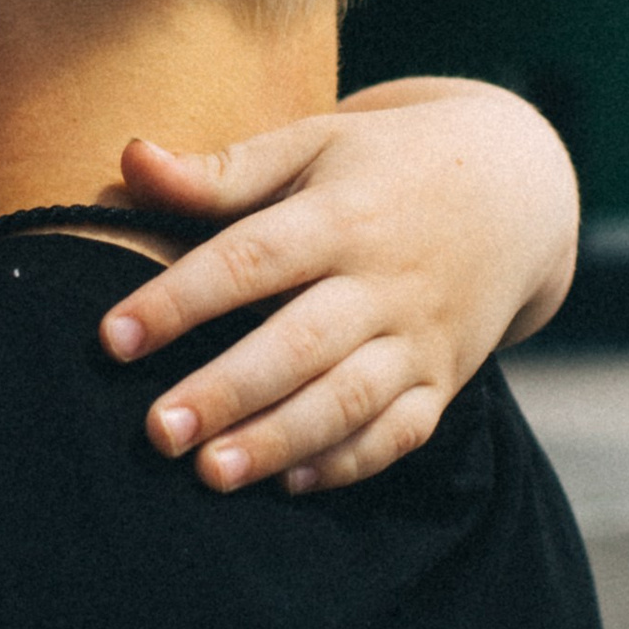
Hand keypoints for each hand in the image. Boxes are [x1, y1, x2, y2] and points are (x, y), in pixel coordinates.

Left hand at [100, 80, 578, 492]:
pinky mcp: (443, 379)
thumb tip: (131, 160)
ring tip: (210, 474)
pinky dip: (349, 463)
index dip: (180, 300)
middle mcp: (384, 280)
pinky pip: (400, 433)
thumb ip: (223, 168)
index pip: (251, 259)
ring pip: (350, 399)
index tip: (112, 339)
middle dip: (228, 392)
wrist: (516, 189)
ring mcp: (419, 336)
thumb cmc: (384, 164)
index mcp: (340, 215)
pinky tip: (289, 484)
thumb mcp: (313, 143)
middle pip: (300, 343)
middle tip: (156, 432)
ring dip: (281, 440)